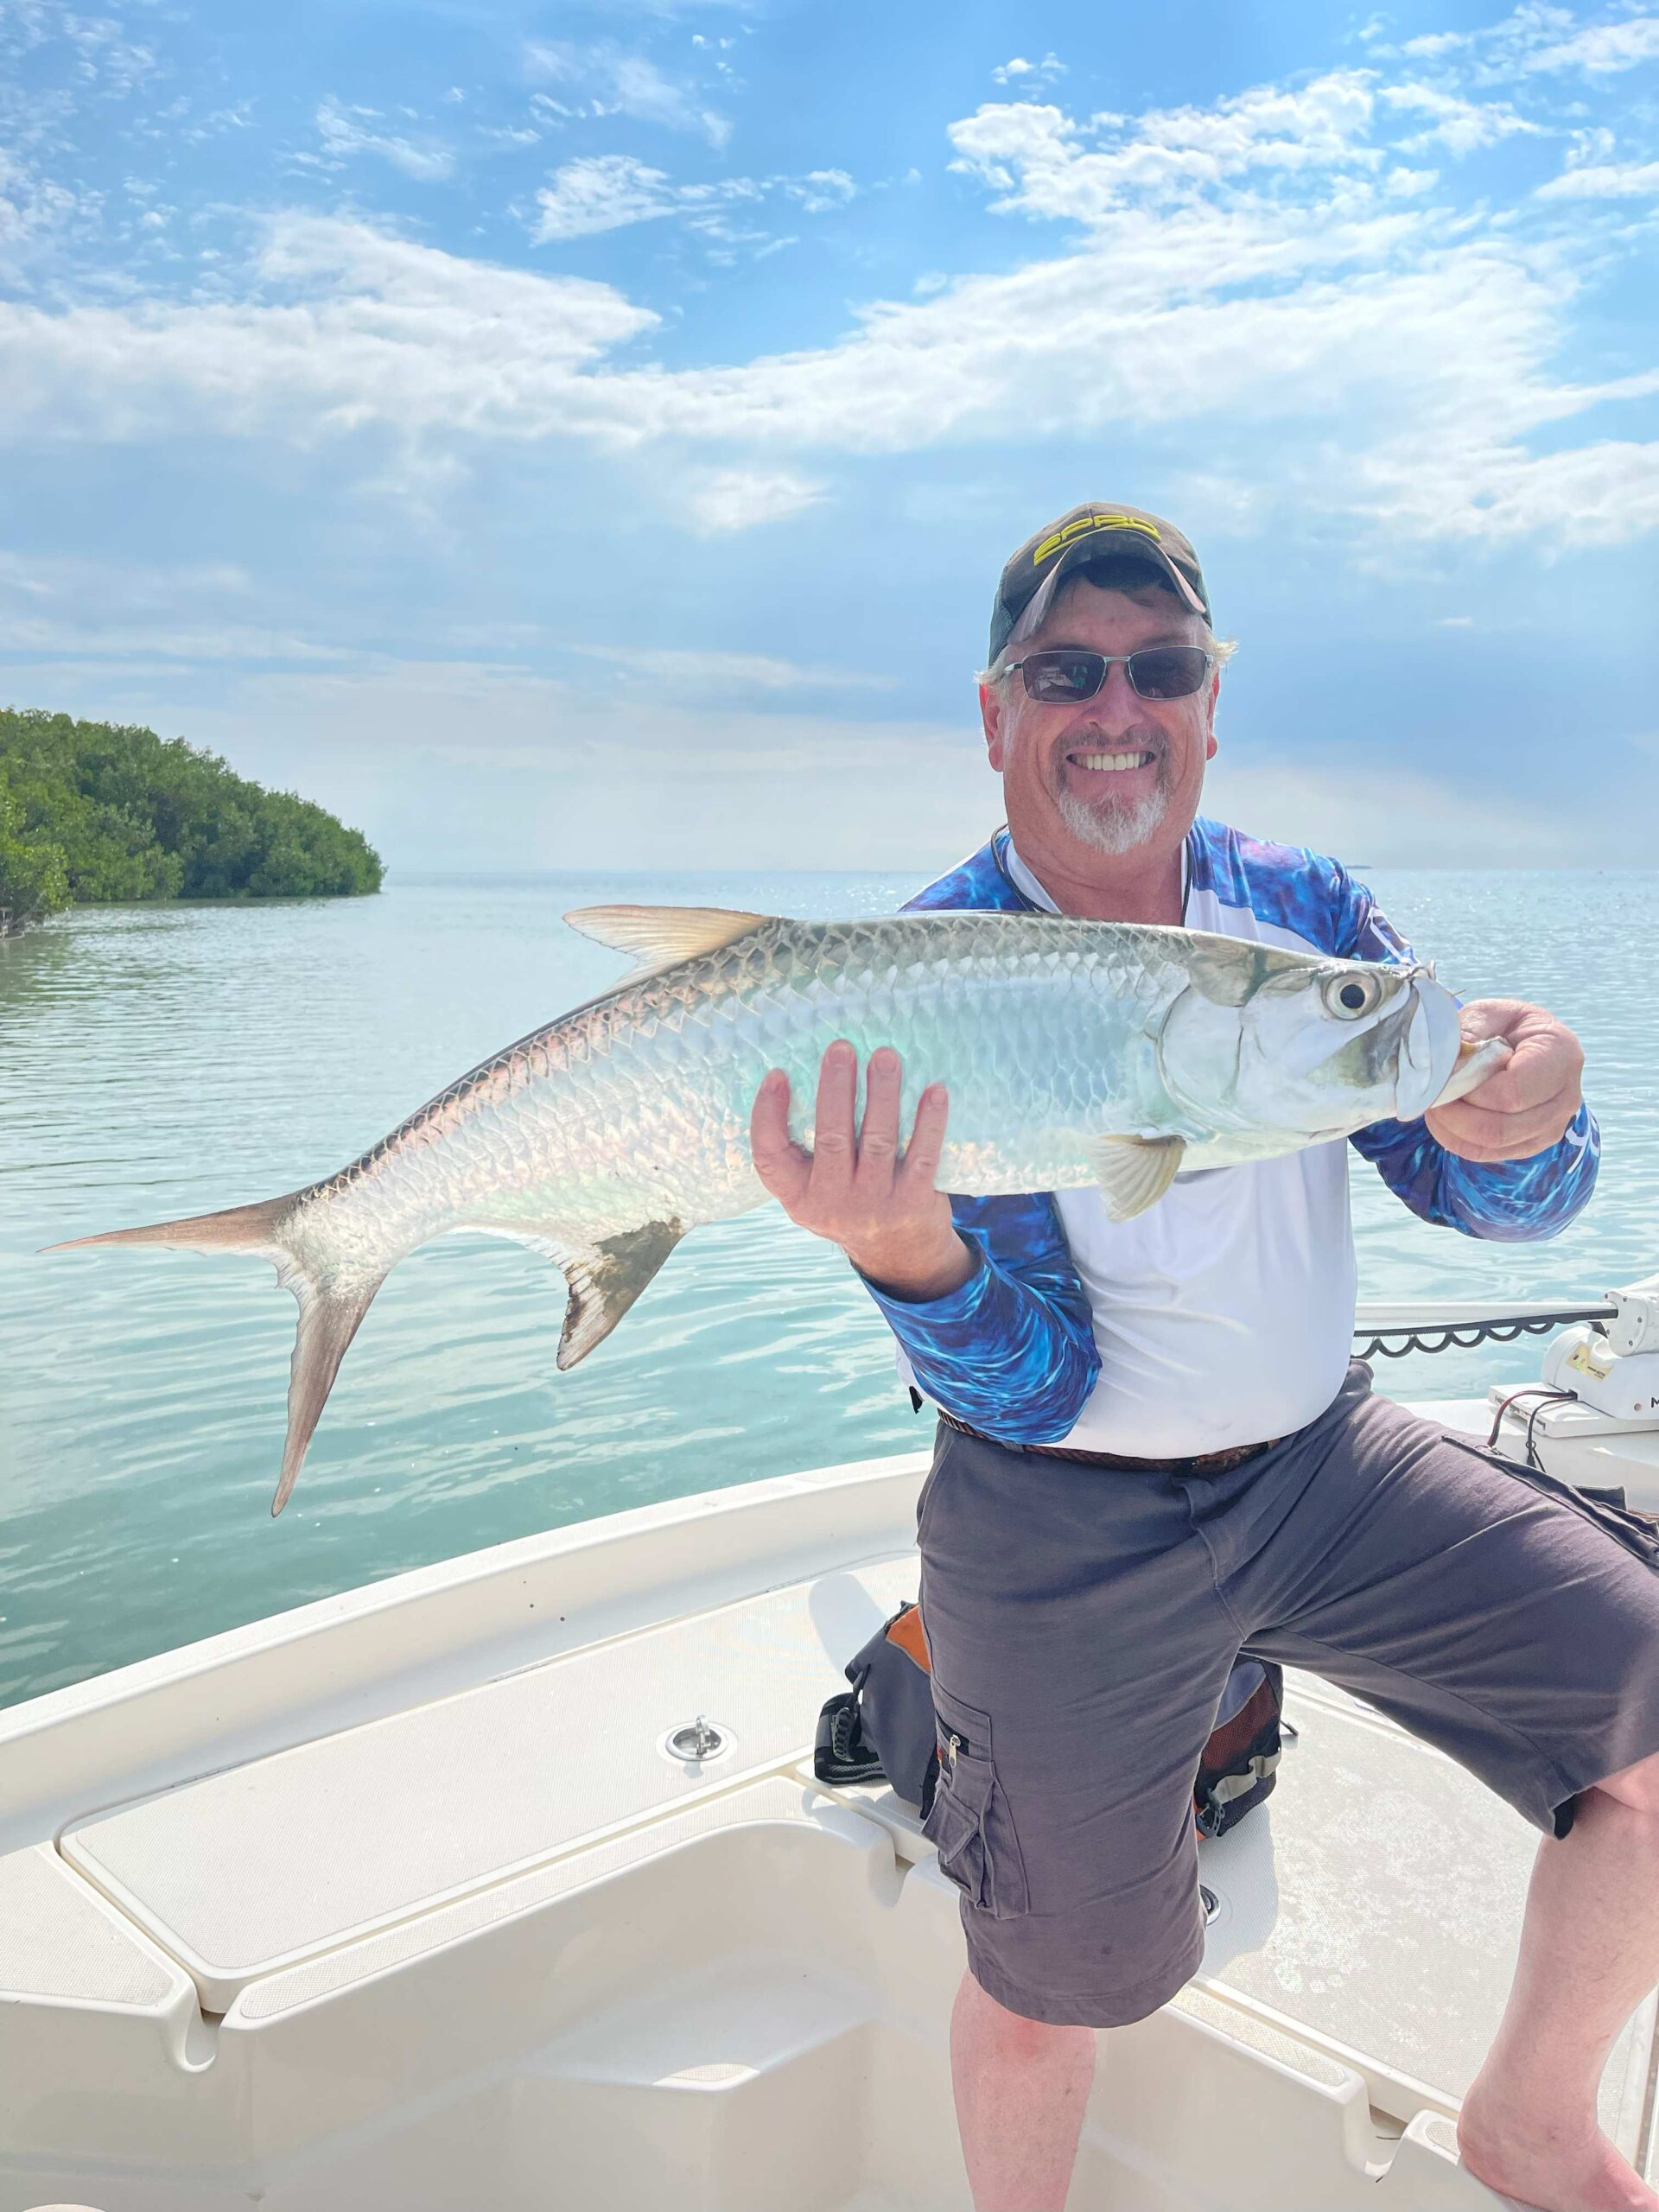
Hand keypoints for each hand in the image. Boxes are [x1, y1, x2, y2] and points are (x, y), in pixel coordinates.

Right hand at [749, 1041, 971, 1299]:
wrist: (899, 1254)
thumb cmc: (849, 1201)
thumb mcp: (814, 1190)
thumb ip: (805, 1151)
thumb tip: (808, 1076)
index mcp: (799, 1196)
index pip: (769, 1156)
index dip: (768, 1114)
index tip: (777, 1074)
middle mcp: (832, 1202)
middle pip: (831, 1138)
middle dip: (836, 1088)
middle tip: (841, 1048)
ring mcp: (875, 1204)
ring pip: (877, 1141)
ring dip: (882, 1095)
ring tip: (885, 1057)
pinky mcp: (913, 1202)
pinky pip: (922, 1156)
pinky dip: (929, 1123)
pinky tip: (934, 1092)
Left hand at [1424, 999, 1583, 1163]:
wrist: (1526, 1045)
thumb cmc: (1507, 1026)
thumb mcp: (1490, 1013)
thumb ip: (1470, 1030)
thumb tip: (1448, 1060)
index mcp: (1561, 1055)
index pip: (1512, 1093)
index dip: (1471, 1089)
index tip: (1446, 1075)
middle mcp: (1565, 1097)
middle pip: (1500, 1127)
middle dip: (1455, 1113)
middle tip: (1431, 1094)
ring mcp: (1551, 1126)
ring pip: (1491, 1144)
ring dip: (1452, 1127)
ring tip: (1436, 1102)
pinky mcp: (1531, 1144)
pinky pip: (1486, 1154)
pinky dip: (1455, 1139)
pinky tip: (1443, 1118)